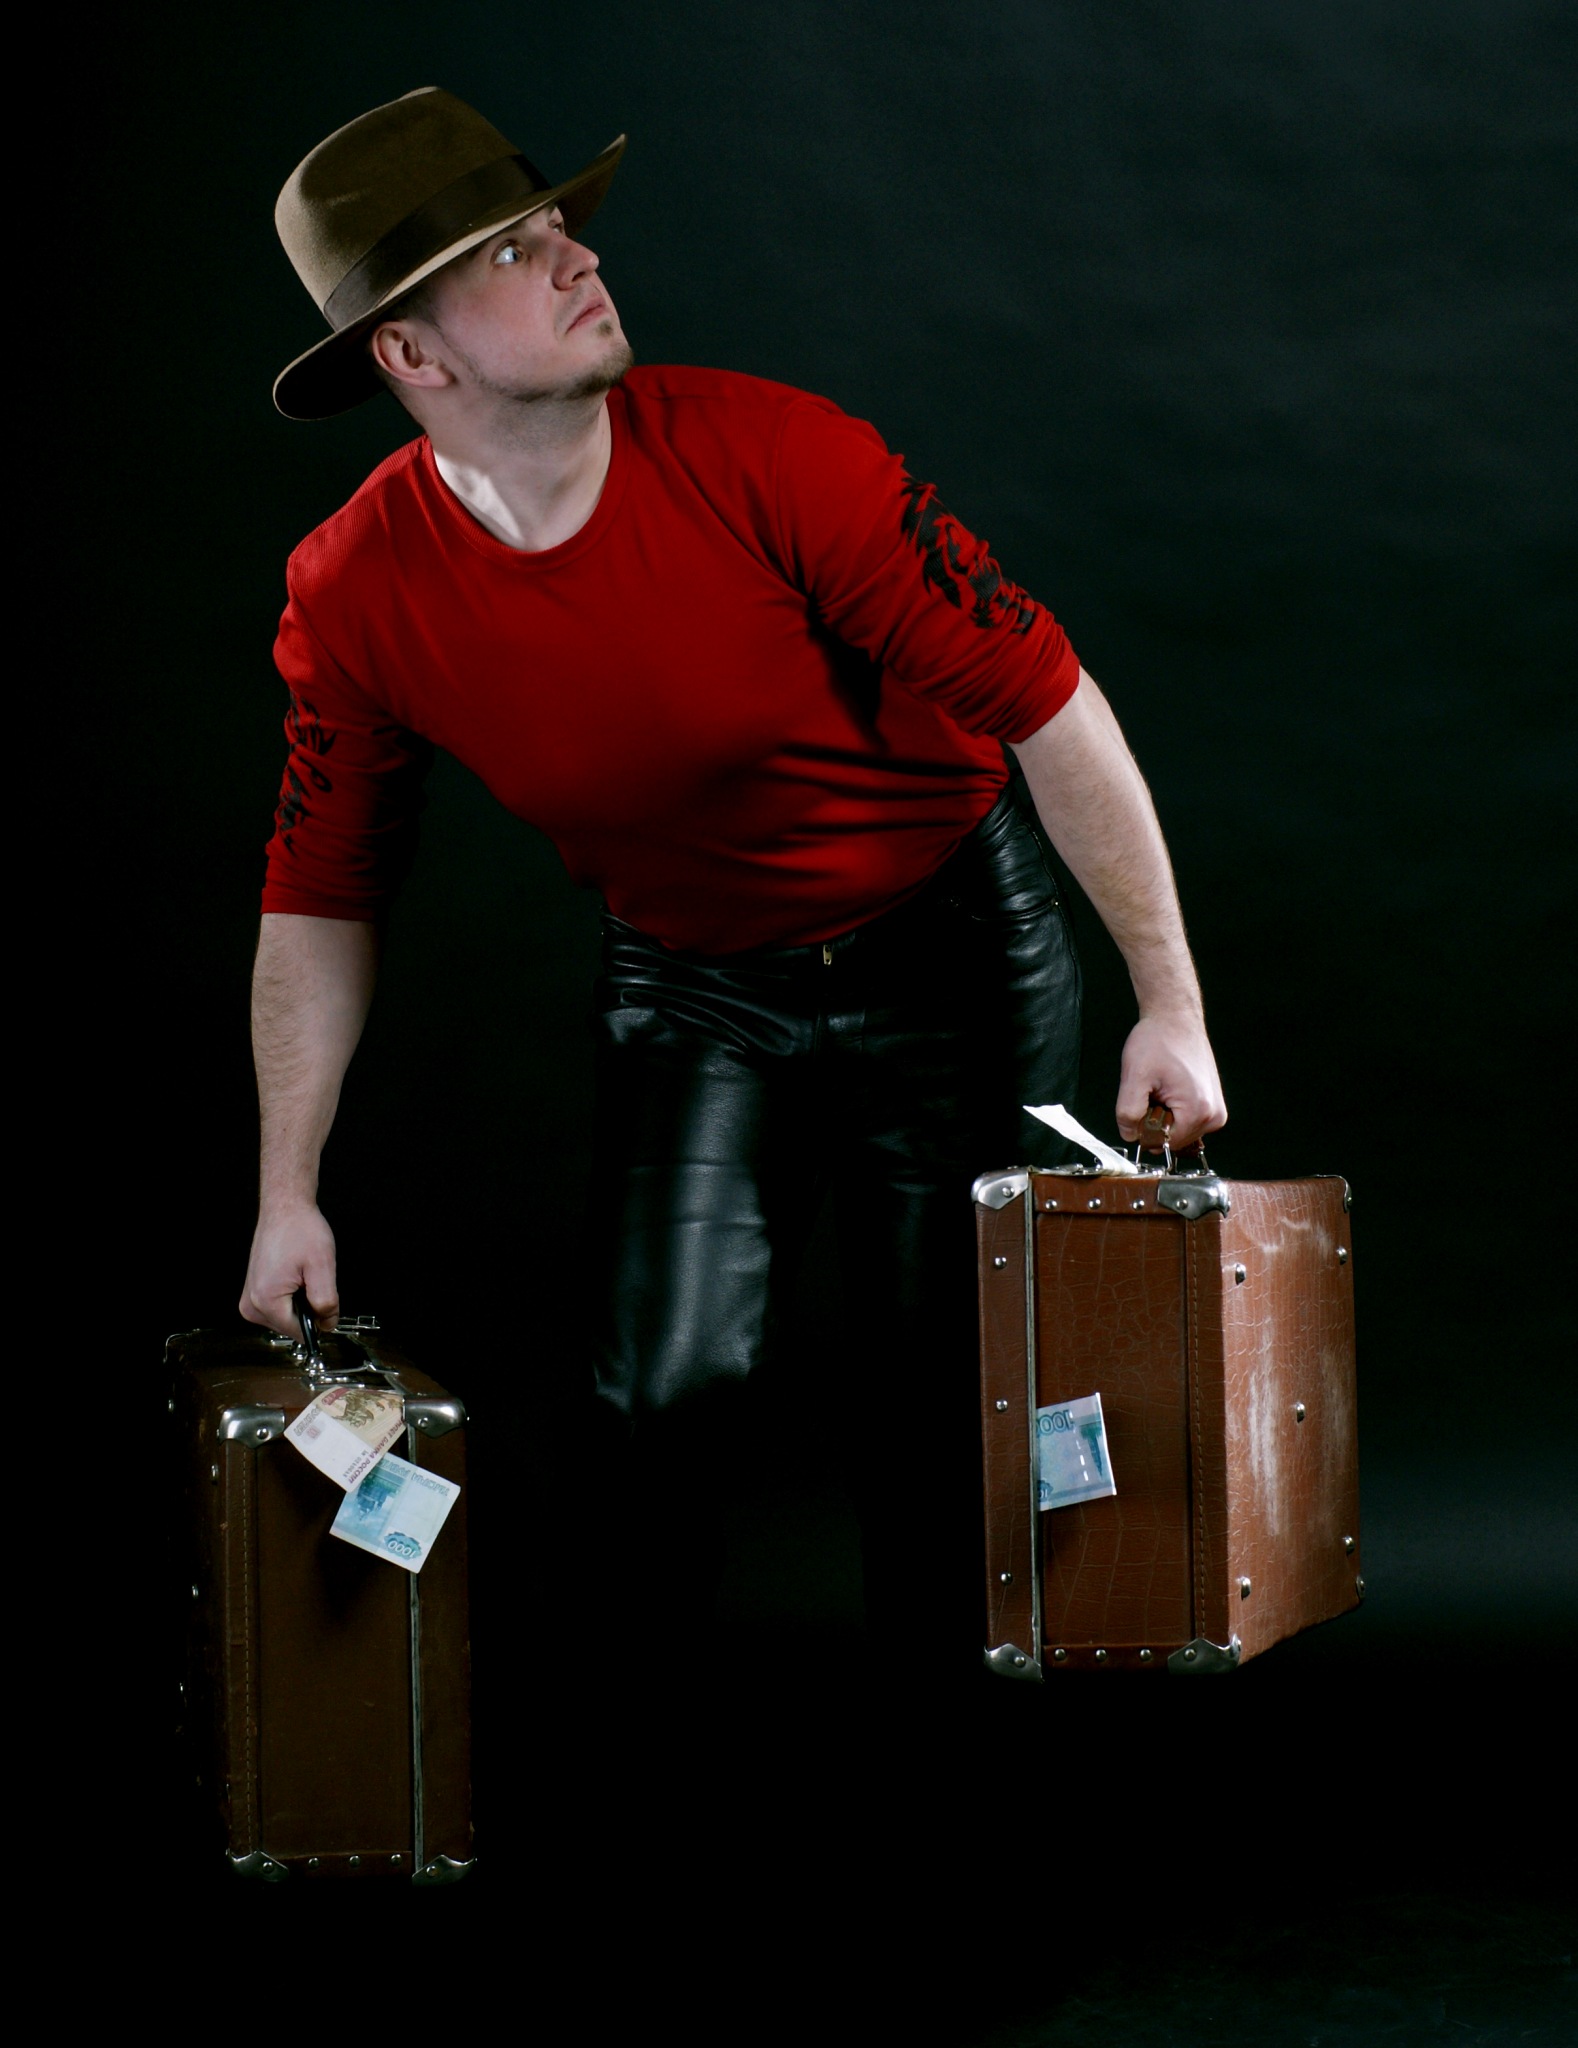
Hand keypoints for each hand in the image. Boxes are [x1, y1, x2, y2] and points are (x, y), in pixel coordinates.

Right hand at [239, 1201, 338, 1337]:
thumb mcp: (322, 1266)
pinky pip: (277, 1308)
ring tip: (301, 1275)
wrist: (284, 1208)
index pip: (298, 1332)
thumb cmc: (300, 1230)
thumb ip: (326, 1301)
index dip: (318, 1319)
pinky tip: (293, 1276)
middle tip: (311, 1279)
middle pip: (290, 1326)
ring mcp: (248, 1299)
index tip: (324, 1299)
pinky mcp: (251, 1292)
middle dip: (307, 1309)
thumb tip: (327, 1325)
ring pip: (285, 1318)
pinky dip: (290, 1297)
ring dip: (299, 1302)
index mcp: (266, 1301)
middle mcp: (251, 1304)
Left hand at [1115, 1013, 1226, 1150]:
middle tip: (1152, 1090)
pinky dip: (1173, 1109)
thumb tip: (1130, 1135)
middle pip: (1172, 1139)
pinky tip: (1169, 1088)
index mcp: (1198, 1112)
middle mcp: (1214, 1116)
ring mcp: (1216, 1111)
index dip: (1144, 1127)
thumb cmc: (1158, 1041)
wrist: (1175, 1019)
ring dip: (1163, 1115)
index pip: (1162, 1143)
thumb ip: (1128, 1112)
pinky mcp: (1213, 1104)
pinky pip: (1186, 1121)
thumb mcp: (1134, 1076)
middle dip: (1155, 1120)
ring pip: (1178, 1131)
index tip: (1144, 1100)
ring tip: (1162, 1086)